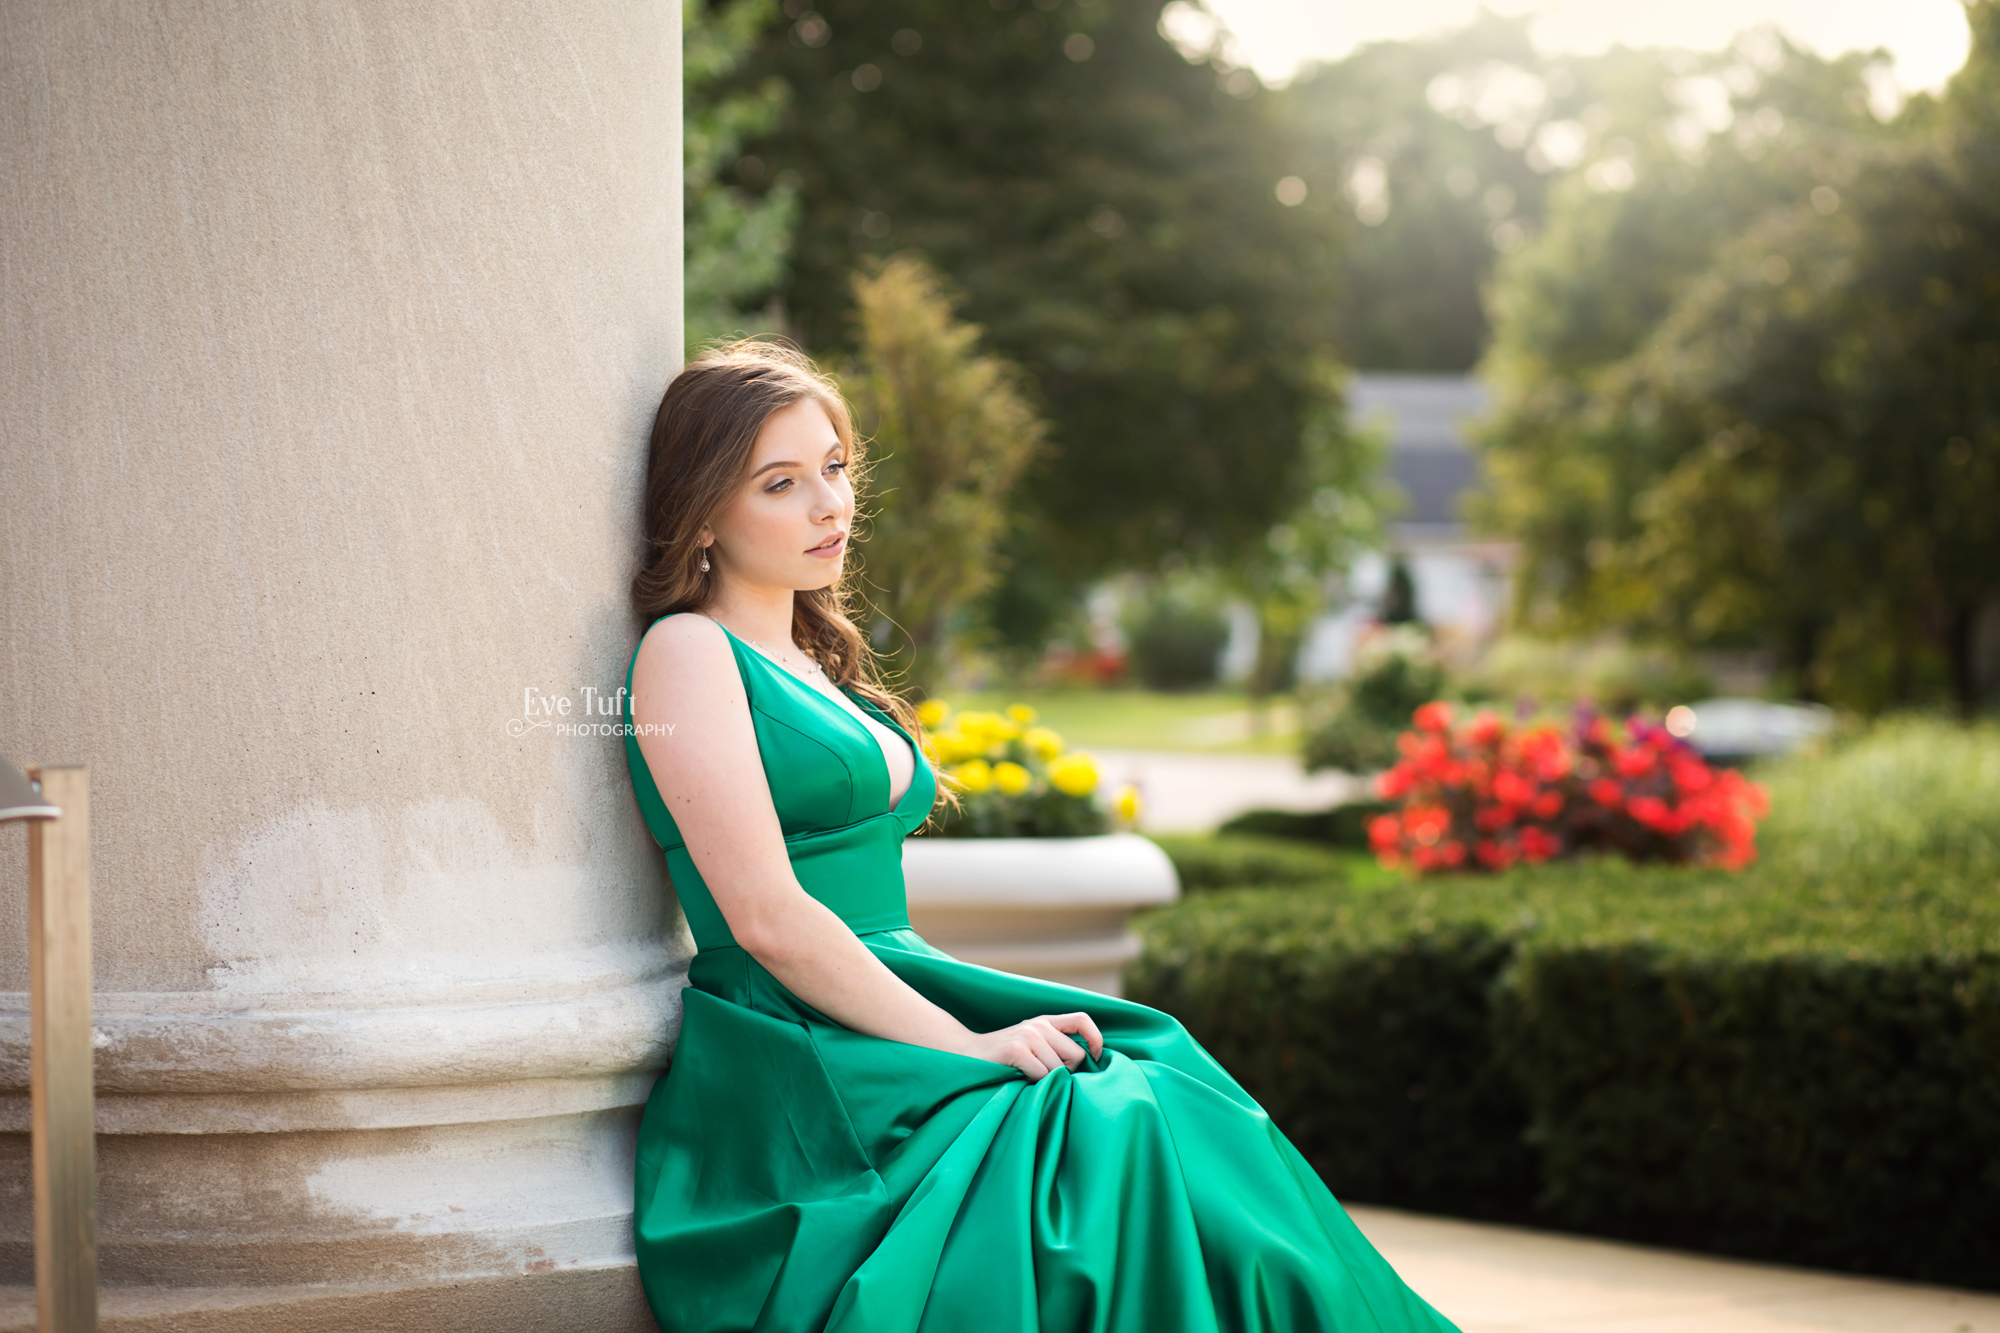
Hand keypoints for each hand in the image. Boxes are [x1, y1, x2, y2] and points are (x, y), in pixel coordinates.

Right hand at [959, 1012, 1104, 1081]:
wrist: (965, 1053)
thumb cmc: (1003, 1057)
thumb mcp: (1031, 1044)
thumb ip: (1054, 1047)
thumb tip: (1087, 1065)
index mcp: (1046, 1021)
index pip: (1082, 1020)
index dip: (1096, 1039)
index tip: (1095, 1058)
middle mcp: (1039, 1025)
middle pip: (1076, 1055)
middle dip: (1067, 1073)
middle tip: (1046, 1077)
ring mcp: (1028, 1035)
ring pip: (1058, 1069)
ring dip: (1046, 1081)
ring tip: (1028, 1078)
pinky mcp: (1016, 1049)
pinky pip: (1041, 1075)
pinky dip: (1034, 1084)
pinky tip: (1019, 1080)